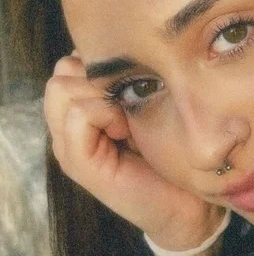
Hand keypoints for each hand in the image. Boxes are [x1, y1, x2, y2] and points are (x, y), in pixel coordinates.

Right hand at [44, 54, 225, 255]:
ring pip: (63, 89)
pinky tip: (126, 131)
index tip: (134, 86)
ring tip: (128, 119)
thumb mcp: (151, 108)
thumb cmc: (175, 154)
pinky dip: (104, 114)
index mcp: (83, 112)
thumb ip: (129, 84)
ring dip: (101, 94)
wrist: (190, 206)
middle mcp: (68, 128)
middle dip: (98, 76)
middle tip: (129, 102)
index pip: (70, 63)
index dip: (102, 64)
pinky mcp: (79, 164)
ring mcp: (69, 147)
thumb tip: (124, 50)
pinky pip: (78, 115)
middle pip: (62, 72)